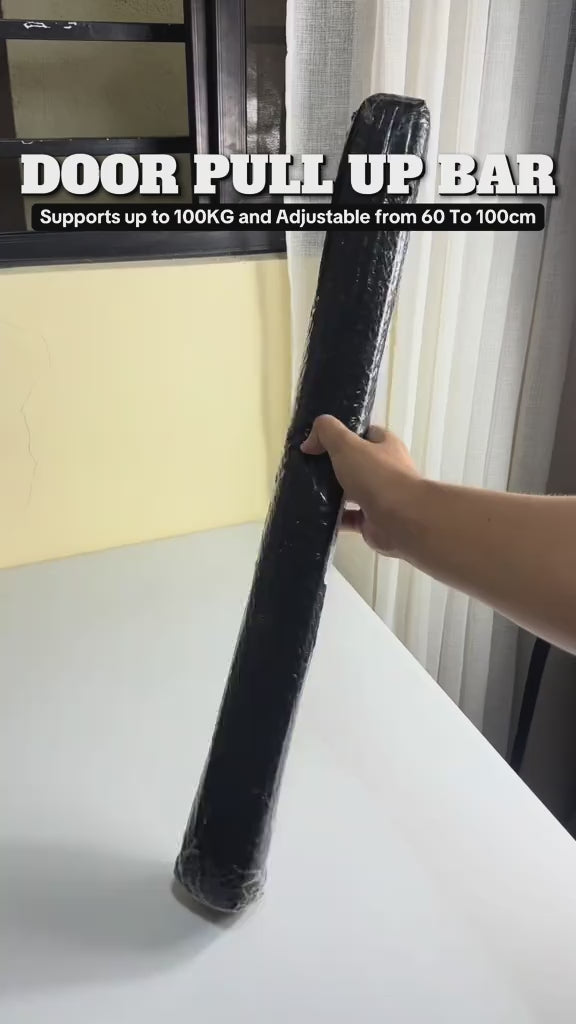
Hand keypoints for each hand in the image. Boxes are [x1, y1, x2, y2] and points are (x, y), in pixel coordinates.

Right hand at [300, 415, 421, 556]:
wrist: (401, 519)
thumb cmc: (377, 475)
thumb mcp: (347, 444)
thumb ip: (326, 433)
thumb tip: (308, 442)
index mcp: (385, 446)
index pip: (365, 434)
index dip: (343, 434)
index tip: (319, 441)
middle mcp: (386, 470)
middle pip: (356, 464)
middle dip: (334, 466)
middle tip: (308, 467)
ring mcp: (381, 497)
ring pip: (352, 492)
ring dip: (332, 493)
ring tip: (306, 491)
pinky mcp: (372, 521)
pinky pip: (349, 517)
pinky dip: (334, 517)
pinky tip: (316, 514)